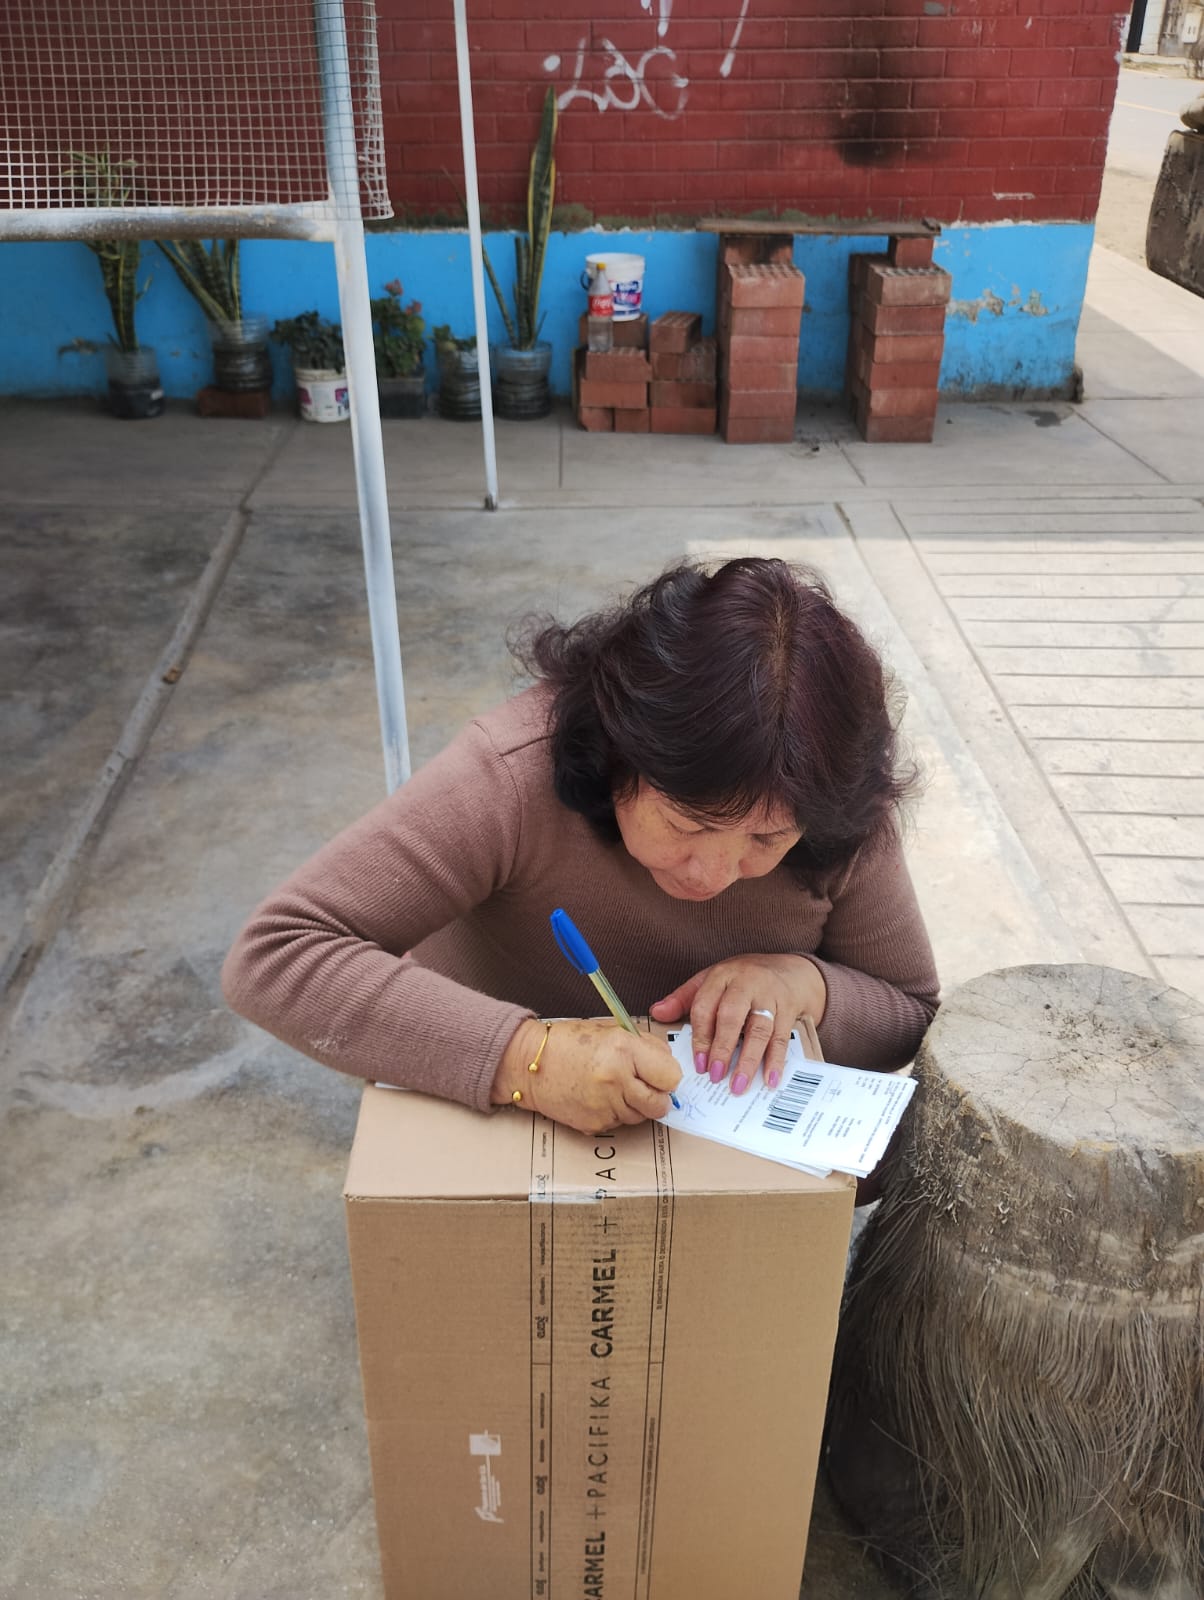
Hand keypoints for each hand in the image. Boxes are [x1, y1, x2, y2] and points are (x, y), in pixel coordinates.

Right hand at [492, 1018, 681, 1135]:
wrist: (528, 1063)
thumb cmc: (570, 1043)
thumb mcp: (611, 1030)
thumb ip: (645, 1046)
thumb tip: (670, 1066)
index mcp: (624, 1050)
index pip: (671, 1076)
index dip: (668, 1076)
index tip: (660, 1074)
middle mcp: (616, 1080)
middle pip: (660, 1104)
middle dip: (657, 1097)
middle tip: (644, 1086)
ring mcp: (605, 1106)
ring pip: (641, 1117)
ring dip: (635, 1105)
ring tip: (614, 1087)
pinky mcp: (595, 1124)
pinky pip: (619, 1124)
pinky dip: (615, 1113)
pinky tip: (599, 1097)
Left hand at [649, 954, 826, 1095]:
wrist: (790, 971)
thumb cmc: (743, 979)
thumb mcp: (712, 980)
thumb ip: (684, 998)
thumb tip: (657, 1012)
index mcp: (722, 976)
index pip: (705, 1005)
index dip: (700, 1036)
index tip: (698, 1063)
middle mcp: (746, 984)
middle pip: (732, 1017)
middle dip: (722, 1048)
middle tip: (714, 1075)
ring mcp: (770, 997)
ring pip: (759, 1029)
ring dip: (748, 1060)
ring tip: (739, 1084)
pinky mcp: (788, 1010)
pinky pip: (782, 1038)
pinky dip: (776, 1061)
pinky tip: (770, 1079)